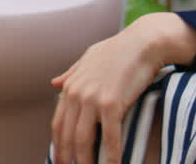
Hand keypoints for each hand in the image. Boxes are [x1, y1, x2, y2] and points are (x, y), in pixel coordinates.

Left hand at [50, 12, 195, 163]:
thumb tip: (53, 83)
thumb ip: (70, 73)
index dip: (58, 145)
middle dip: (68, 157)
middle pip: (67, 135)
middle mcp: (77, 93)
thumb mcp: (88, 58)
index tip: (60, 159)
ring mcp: (92, 99)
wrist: (142, 42)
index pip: (57, 123)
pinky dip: (111, 156)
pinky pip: (109, 137)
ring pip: (83, 140)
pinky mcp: (112, 104)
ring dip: (86, 162)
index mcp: (70, 86)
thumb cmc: (118, 50)